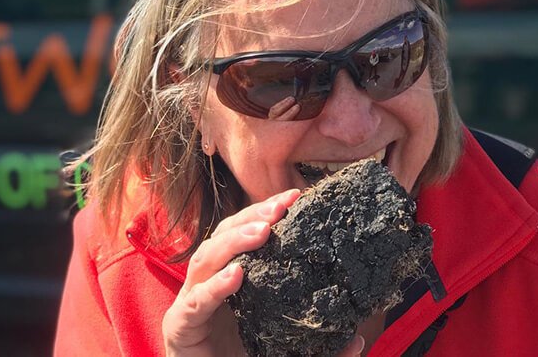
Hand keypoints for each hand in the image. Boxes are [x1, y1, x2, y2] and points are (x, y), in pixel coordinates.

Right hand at [161, 187, 367, 356]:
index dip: (265, 213)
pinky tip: (237, 275)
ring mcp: (190, 304)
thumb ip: (317, 348)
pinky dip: (216, 287)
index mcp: (231, 282)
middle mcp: (207, 285)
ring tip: (263, 231)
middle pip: (222, 236)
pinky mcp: (179, 326)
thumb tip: (357, 339)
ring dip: (234, 242)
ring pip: (205, 259)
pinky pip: (197, 301)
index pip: (244, 235)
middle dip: (251, 217)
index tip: (297, 196)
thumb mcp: (286, 351)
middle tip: (282, 207)